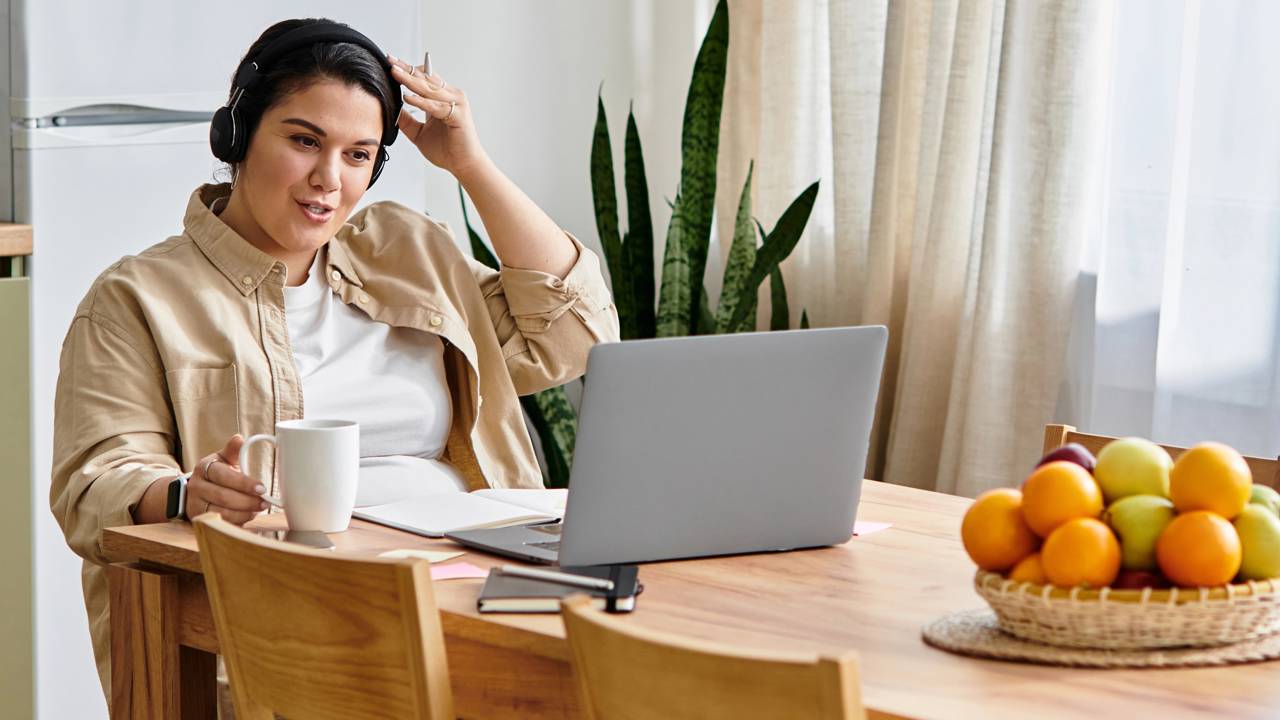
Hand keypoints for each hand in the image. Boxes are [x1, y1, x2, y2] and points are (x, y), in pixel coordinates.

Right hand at [187, 434, 267, 524]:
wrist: (195, 491)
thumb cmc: (216, 474)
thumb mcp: (222, 459)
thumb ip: (232, 451)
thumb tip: (239, 438)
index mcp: (204, 468)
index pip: (224, 476)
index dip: (244, 483)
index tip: (262, 488)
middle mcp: (197, 487)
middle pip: (223, 497)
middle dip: (247, 501)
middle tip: (265, 502)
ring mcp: (196, 505)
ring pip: (222, 513)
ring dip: (244, 513)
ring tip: (259, 508)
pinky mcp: (200, 520)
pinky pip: (221, 524)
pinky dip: (238, 521)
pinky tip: (249, 515)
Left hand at [387, 54, 490, 178]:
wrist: (463, 165)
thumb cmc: (446, 150)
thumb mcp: (418, 133)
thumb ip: (406, 120)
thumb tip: (391, 108)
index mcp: (443, 98)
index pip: (424, 78)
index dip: (408, 69)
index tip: (391, 61)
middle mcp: (452, 96)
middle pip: (426, 78)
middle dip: (406, 69)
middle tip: (390, 60)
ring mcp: (457, 104)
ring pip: (429, 89)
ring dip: (410, 80)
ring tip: (394, 73)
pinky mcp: (459, 115)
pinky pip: (435, 106)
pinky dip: (421, 101)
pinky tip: (407, 97)